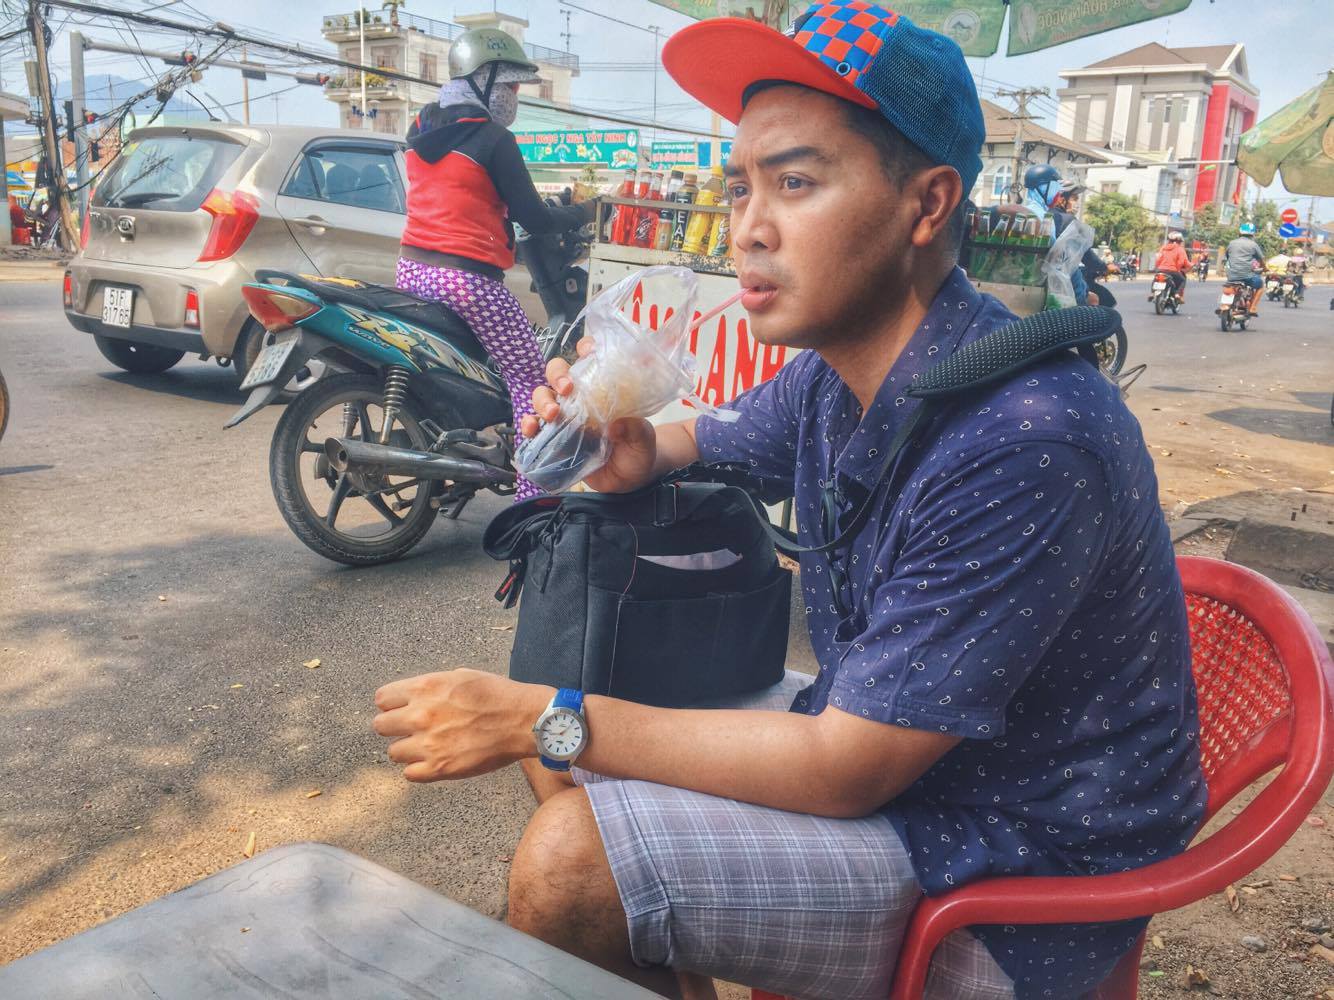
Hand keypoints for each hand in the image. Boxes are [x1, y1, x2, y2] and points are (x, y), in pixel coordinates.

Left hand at [372, 669, 551, 781]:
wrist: (523, 720)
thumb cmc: (498, 695)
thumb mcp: (462, 675)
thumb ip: (433, 686)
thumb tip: (418, 694)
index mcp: (424, 688)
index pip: (382, 699)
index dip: (392, 705)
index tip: (401, 709)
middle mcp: (420, 715)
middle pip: (380, 726)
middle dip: (395, 728)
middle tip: (413, 730)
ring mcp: (428, 743)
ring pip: (393, 753)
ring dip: (408, 751)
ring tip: (428, 747)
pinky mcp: (439, 768)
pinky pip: (410, 774)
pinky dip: (420, 770)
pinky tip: (435, 762)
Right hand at [520, 339, 658, 493]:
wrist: (628, 480)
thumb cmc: (638, 450)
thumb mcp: (643, 440)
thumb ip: (636, 430)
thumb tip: (617, 425)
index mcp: (601, 387)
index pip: (590, 358)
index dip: (585, 348)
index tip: (588, 352)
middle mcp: (578, 397)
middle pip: (557, 373)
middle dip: (557, 375)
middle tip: (567, 389)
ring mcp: (563, 416)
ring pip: (541, 396)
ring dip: (542, 400)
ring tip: (552, 414)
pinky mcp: (552, 437)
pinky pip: (533, 426)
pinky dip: (528, 424)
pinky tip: (531, 429)